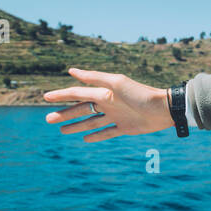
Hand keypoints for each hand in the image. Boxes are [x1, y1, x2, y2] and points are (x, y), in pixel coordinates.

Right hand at [43, 67, 174, 142]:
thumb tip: (71, 71)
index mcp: (104, 92)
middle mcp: (108, 104)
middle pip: (81, 109)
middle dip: (65, 114)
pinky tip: (85, 139)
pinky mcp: (125, 128)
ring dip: (76, 126)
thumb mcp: (116, 83)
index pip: (77, 93)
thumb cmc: (140, 94)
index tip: (45, 97)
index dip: (61, 95)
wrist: (164, 109)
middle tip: (48, 120)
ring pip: (91, 122)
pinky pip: (107, 132)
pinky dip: (96, 136)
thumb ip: (94, 78)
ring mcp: (116, 116)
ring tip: (61, 130)